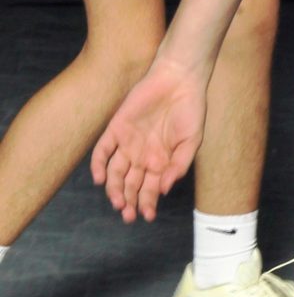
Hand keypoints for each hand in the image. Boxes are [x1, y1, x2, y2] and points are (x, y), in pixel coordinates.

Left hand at [92, 56, 208, 222]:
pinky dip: (98, 164)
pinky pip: (102, 150)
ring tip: (118, 202)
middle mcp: (141, 155)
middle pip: (130, 185)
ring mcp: (127, 143)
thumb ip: (179, 166)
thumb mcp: (192, 141)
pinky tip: (100, 179)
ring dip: (114, 189)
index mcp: (160, 161)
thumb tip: (164, 189)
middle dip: (129, 202)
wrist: (179, 80)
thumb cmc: (190, 110)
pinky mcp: (116, 128)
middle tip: (128, 215)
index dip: (147, 203)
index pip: (150, 189)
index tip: (147, 215)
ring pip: (115, 172)